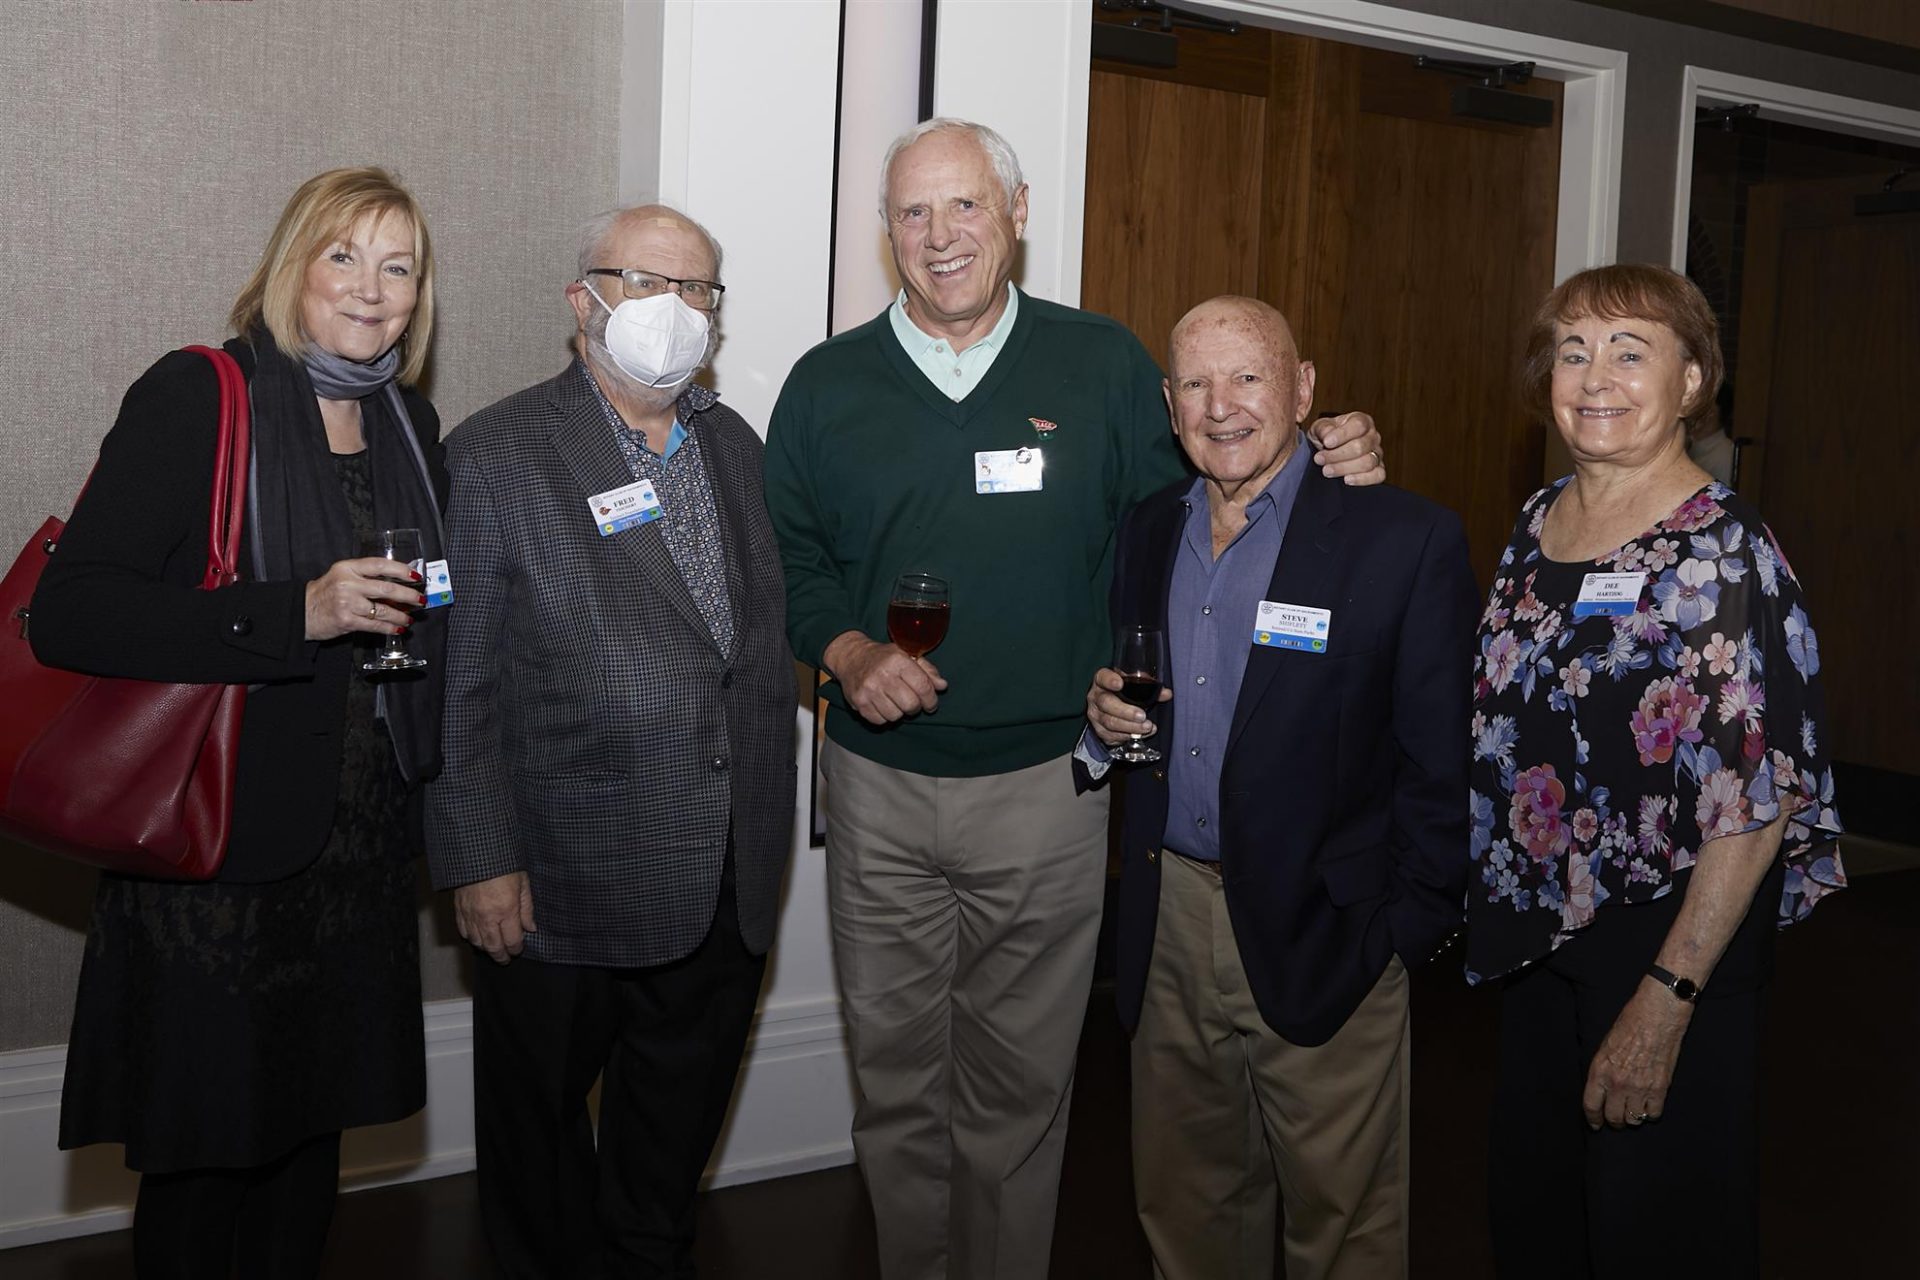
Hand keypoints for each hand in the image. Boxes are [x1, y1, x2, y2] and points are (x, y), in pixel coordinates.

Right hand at [305, 556, 426, 641]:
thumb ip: (364, 575)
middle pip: (387, 589)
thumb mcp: (341, 575)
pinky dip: (389, 627)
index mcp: (347, 568)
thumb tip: (396, 581)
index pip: (380, 565)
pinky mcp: (347, 620)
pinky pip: (375, 625)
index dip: (401, 570)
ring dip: (401, 615)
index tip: (415, 575)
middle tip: (420, 599)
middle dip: (408, 595)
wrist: (303, 611)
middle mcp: (348, 583)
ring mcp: (347, 603)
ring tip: (409, 618)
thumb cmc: (325, 593)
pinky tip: (398, 628)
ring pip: (383, 610)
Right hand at [454, 871, 536, 964]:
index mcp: (506, 910)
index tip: (518, 949)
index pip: (512, 940)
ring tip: (493, 949)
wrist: (478, 851)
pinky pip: (463, 931)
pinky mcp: (459, 909)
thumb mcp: (523, 883)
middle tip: (505, 959)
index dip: (516, 949)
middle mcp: (487, 916)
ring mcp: (471, 914)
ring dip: (486, 949)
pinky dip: (470, 938)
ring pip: (477, 942)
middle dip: (500, 956)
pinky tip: (476, 937)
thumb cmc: (504, 863)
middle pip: (493, 947)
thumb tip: (530, 928)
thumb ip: (527, 908)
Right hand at [824, 631, 947, 724]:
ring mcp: (869, 690)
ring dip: (899, 712)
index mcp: (898, 660)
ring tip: (895, 702)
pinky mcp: (859, 702)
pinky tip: (883, 705)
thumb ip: (927, 671)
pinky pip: (880, 721)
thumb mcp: (906, 655)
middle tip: (912, 703)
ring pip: (896, 716)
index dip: (931, 699)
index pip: (923, 686)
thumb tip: (942, 686)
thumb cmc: (882, 657)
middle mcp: (883, 675)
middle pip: (911, 705)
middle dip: (915, 707)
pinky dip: (884, 716)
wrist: (851, 657)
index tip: (931, 704)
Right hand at [1086, 666, 1169, 745]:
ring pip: (1109, 722)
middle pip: (1106, 703)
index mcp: (1102, 681)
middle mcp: (1096, 697)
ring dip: (1130, 726)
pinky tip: (1140, 735)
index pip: (1102, 677)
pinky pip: (1112, 736)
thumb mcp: (1133, 685)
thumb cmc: (1122, 693)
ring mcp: (1096, 715)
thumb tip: (1166, 694)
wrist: (1110, 709)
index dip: (1110, 680)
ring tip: (1146, 727)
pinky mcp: (1099, 731)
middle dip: (1126, 711)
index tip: (1120, 683)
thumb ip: (1149, 687)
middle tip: (1142, 715)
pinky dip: (1128, 736)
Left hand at [1306, 411, 1386, 485]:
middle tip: (1320, 459)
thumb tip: (1328, 435)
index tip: (1327, 442)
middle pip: (1361, 446)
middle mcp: (1373, 436)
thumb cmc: (1326, 436)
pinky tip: (1346, 479)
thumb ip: (1323, 428)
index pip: (1358, 425)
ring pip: (1368, 462)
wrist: (1327, 451)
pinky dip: (1362, 479)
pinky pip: (1378, 475)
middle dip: (1337, 455)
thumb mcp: (1320, 428)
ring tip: (1327, 470)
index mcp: (1362, 421)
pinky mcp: (1378, 470)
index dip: (1342, 434)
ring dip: (1344, 468)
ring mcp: (1377, 453)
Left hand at [1581, 979, 1693, 1128]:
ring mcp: (1640, 1087)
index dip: (1593, 1118)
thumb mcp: (1605, 1046)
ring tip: (1633, 1110)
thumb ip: (1602, 1070)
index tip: (1596, 1124)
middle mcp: (1618, 1083)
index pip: (1591, 1105)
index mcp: (1600, 1071)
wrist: (1657, 1016)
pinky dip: (1651, 1112)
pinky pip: (1654, 1113)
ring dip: (1633, 1117)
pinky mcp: (1660, 1088)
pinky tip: (1649, 1104)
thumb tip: (1602, 1090)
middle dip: (1614, 1121)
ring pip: (1634, 1119)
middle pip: (1614, 1117)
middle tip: (1616, 1119)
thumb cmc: (1629, 1024)